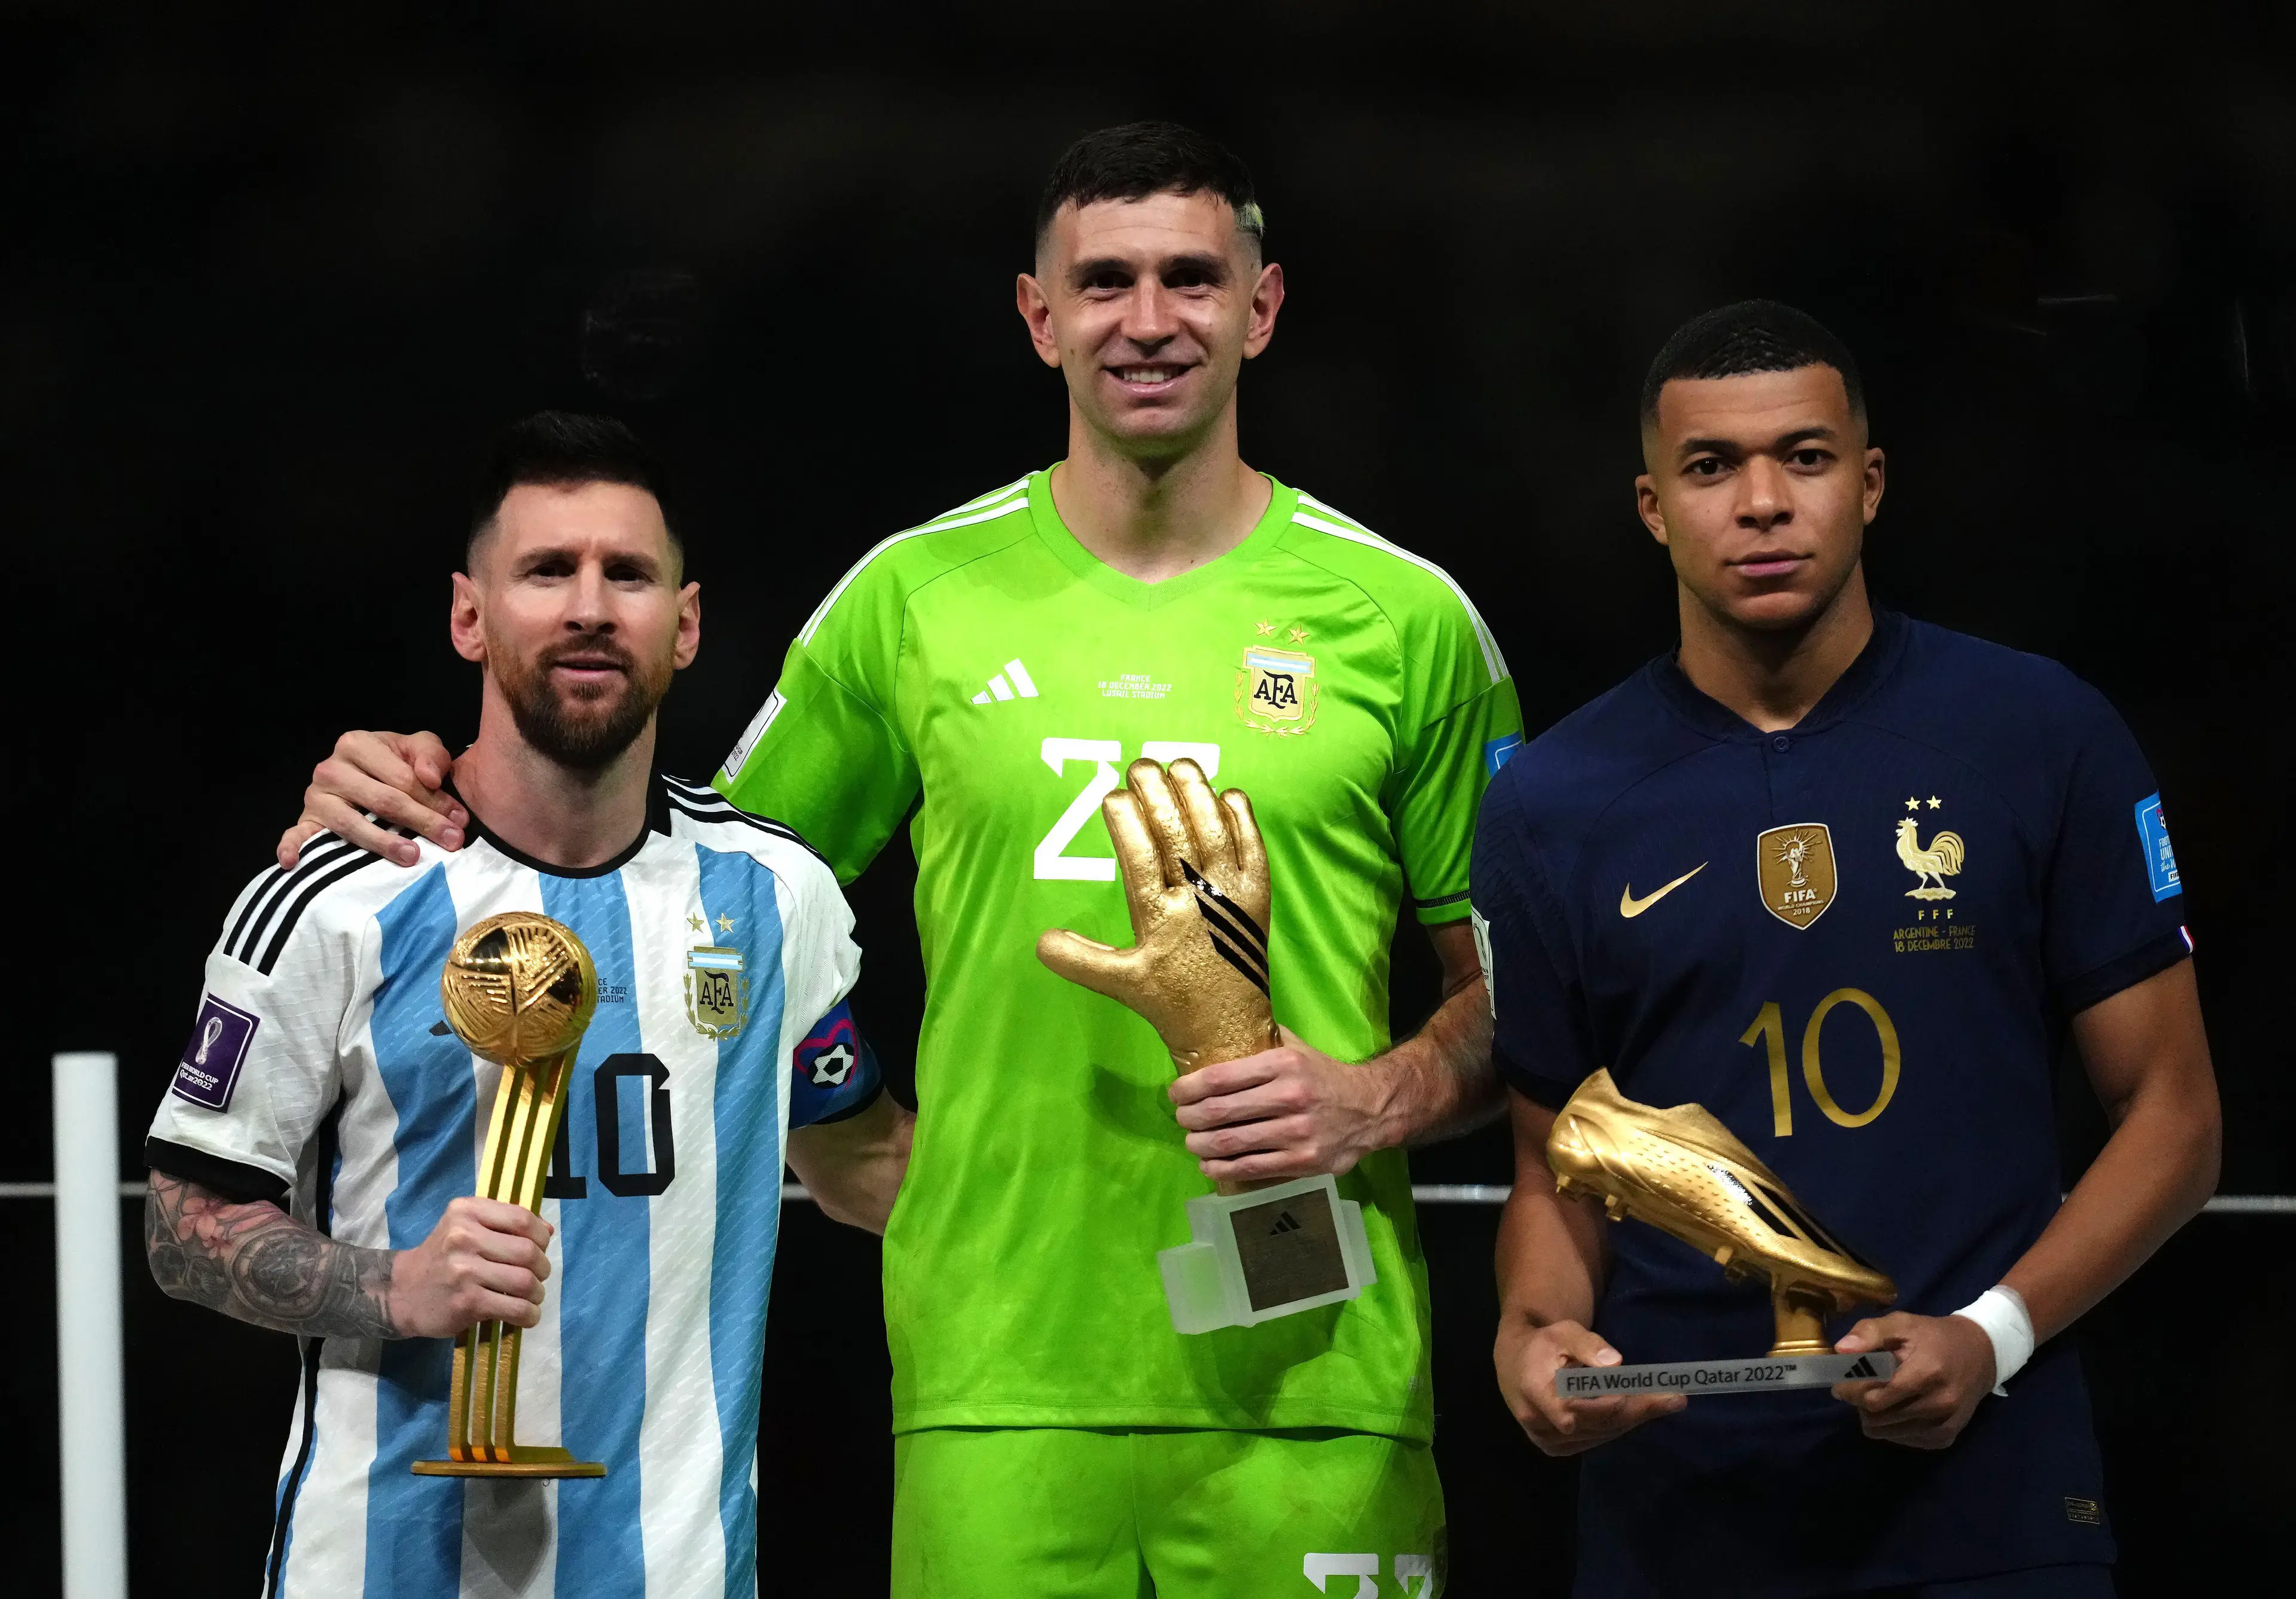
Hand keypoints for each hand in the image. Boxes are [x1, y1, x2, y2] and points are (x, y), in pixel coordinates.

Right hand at [277, 730, 464, 868]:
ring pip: (351, 823)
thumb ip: (431, 755)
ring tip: (412, 856)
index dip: (435, 800)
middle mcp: (331, 768)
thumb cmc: (395, 762)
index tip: (460, 821)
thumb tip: (429, 777)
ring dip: (382, 843)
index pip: (403, 778)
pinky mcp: (306, 820)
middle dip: (422, 822)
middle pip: (383, 801)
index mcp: (358, 744)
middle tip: (451, 842)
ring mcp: (316, 796)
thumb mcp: (417, 748)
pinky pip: (296, 835)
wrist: (364, 771)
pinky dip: (292, 848)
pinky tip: (293, 863)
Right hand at [387, 1197, 553, 1337]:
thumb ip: (505, 1223)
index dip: (540, 1236)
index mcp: (466, 1211)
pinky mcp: (466, 1302)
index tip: (540, 1247)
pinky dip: (529, 1314)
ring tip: (532, 1296)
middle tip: (538, 1276)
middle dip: (542, 1267)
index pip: (521, 1218)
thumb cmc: (442, 1256)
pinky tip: (526, 1314)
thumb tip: (548, 1231)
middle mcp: (464, 1237)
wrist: (401, 1292)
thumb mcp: (465, 1226)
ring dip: (537, 1293)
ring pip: (524, 1281)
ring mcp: (464, 1271)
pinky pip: (514, 1308)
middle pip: (528, 1251)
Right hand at [1037, 758, 1276, 1071]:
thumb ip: (1079, 960)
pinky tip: (1227, 793)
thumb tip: (1040, 941)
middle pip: (1177, 836)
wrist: (1229, 1026)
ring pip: (1215, 833)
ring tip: (1179, 763)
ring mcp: (1233, 895)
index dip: (1126, 824)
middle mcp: (1199, 901)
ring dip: (1198, 794)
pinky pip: (1253, 848)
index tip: (1111, 795)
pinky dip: (1242, 818)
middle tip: (1140, 765)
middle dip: (1158, 795)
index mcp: (1161, 919)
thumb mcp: (1120, 983)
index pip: (1140, 859)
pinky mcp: (1259, 896)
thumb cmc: (1171, 1000)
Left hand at [1170, 1026, 1392, 1183]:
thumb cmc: (1323, 1076)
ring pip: (1231, 1143)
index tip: (1176, 1093)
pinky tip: (1209, 1164)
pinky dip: (1222, 1169)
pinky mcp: (1301, 1162)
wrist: (1370, 1109)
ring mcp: (1296, 1133)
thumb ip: (1261, 1038)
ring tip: (1191, 1141)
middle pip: (1219, 1112)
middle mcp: (1289, 1097)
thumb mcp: (1296, 1048)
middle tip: (1181, 1118)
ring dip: (1200, 1145)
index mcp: (1283, 1064)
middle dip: (1189, 1118)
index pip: (1221, 1078)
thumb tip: (1219, 1025)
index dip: (1188, 1088)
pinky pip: (1250, 1168)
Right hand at [1496, 1316, 1683, 1456]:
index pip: (1582, 1408)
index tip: (1659, 1395)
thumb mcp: (1562, 1331)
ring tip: (1664, 1401)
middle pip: (1602, 1421)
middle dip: (1640, 1409)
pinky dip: (1618, 1424)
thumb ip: (1587, 1345)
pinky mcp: (1556, 1448)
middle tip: (1675, 1398)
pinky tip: (1637, 1411)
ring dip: (1634, 1417)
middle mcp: (1540, 1423)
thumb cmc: (1542, 1344)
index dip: (1621, 1403)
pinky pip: (1596, 1438)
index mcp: (1536, 1391)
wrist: (1514, 1366)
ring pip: (1603, 1432)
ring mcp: (1547, 1440)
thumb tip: (1615, 1364)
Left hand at [1831, 1311, 1996, 1448]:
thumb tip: (1841, 1350)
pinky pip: (1902, 1440)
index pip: (1873, 1398)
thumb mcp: (1902, 1323)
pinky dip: (1891, 1426)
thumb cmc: (1933, 1337)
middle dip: (1859, 1403)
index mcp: (1925, 1373)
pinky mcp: (1946, 1438)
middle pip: (1877, 1418)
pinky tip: (1899, 1406)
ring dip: (1874, 1416)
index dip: (1850, 1391)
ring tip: (1880, 1395)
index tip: (1841, 1382)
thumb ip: (1870, 1332)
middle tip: (1860, 1387)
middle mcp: (1938, 1404)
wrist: (1981, 1354)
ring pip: (1886, 1432)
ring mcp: (1944, 1424)